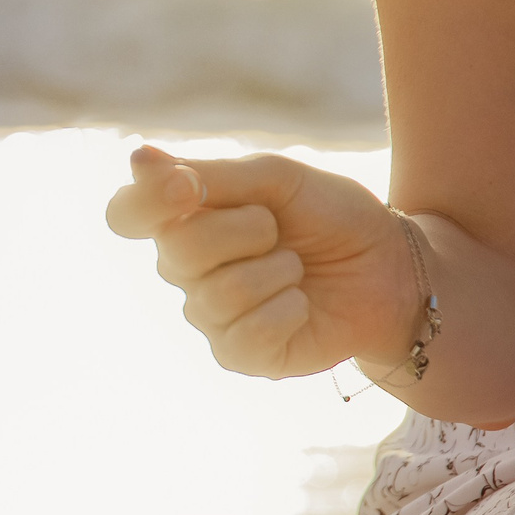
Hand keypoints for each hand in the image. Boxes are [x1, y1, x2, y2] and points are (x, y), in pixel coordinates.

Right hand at [104, 145, 418, 380]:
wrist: (389, 266)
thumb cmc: (330, 216)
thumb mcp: (277, 179)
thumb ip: (211, 175)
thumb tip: (137, 159)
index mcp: (185, 219)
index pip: (125, 214)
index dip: (147, 202)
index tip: (187, 187)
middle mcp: (185, 270)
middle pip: (177, 252)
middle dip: (244, 231)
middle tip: (277, 229)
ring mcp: (210, 316)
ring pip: (217, 295)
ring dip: (276, 272)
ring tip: (298, 268)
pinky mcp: (239, 356)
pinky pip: (244, 337)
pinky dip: (287, 312)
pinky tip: (301, 305)